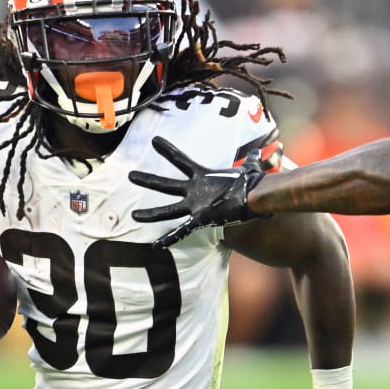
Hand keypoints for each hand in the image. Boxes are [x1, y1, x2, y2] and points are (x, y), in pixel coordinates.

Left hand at [129, 137, 269, 244]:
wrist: (254, 195)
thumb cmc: (252, 181)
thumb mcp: (249, 167)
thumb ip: (250, 159)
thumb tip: (258, 153)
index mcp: (203, 176)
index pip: (180, 159)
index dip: (167, 149)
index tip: (154, 141)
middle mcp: (194, 190)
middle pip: (165, 184)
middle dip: (147, 180)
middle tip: (130, 176)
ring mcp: (195, 205)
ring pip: (167, 210)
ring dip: (149, 214)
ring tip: (133, 215)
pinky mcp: (199, 219)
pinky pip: (181, 232)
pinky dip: (168, 239)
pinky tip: (155, 247)